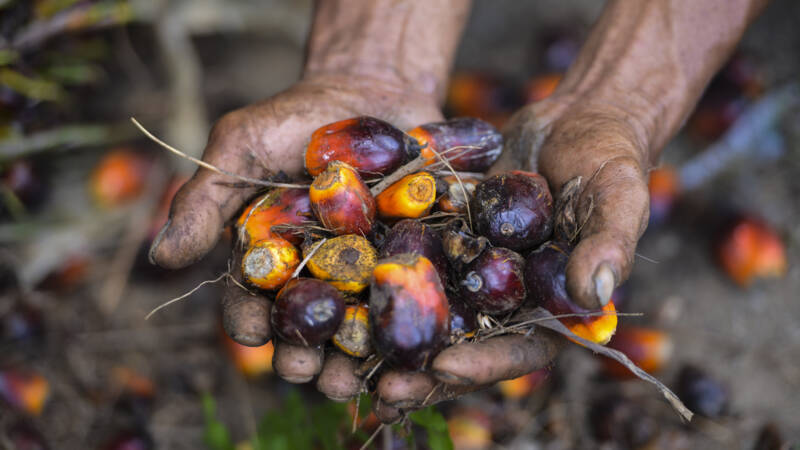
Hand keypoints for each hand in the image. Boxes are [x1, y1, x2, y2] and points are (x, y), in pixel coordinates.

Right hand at [149, 73, 441, 347]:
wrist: (372, 88)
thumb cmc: (295, 118)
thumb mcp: (241, 146)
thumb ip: (205, 198)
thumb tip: (161, 256)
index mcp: (268, 257)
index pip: (250, 300)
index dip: (248, 320)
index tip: (252, 332)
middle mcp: (314, 275)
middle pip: (304, 328)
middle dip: (301, 355)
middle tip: (305, 371)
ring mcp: (365, 272)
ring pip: (355, 330)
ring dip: (350, 362)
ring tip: (352, 381)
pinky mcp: (410, 262)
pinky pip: (407, 303)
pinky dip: (404, 329)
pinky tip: (406, 351)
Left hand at [357, 95, 650, 422]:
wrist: (573, 117)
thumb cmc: (609, 158)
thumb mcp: (619, 195)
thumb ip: (609, 246)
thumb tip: (593, 298)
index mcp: (553, 307)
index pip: (520, 351)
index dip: (483, 366)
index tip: (443, 370)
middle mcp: (508, 299)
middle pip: (465, 347)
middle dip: (423, 372)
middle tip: (381, 388)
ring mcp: (474, 271)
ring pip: (431, 314)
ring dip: (393, 338)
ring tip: (349, 358)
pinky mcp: (447, 240)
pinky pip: (414, 263)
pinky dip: (385, 280)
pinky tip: (343, 290)